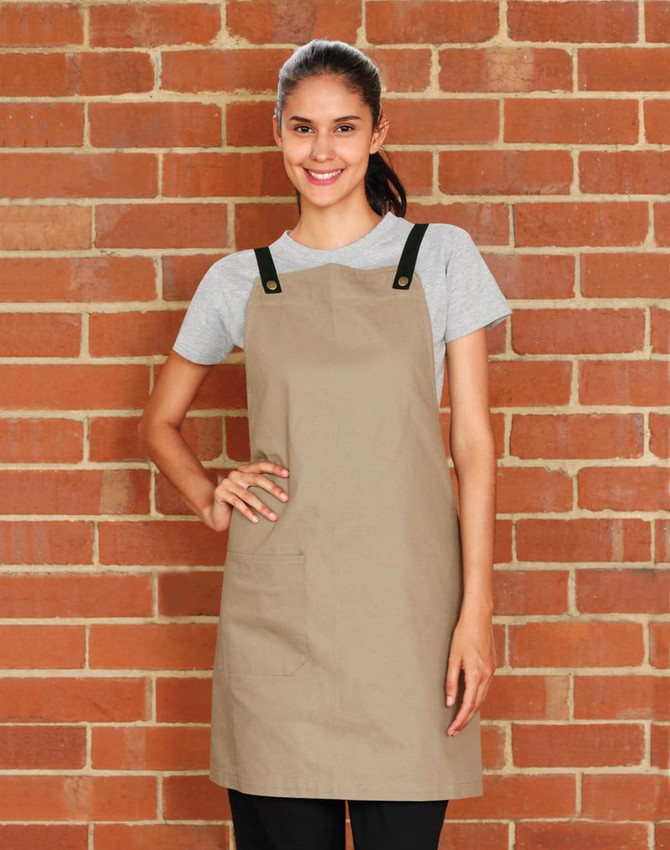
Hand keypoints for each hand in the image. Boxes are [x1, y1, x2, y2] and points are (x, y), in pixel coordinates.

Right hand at [206, 461, 289, 530]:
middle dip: (273, 489)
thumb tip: (286, 492)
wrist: (217, 513)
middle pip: (257, 479)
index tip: (288, 474)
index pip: (261, 465)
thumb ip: (261, 487)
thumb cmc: (239, 503)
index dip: (274, 468)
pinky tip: (256, 520)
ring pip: (248, 495)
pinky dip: (248, 512)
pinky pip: (237, 503)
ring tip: (274, 517)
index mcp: (245, 470)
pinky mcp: (220, 493)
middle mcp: (236, 474)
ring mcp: (227, 483)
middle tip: (286, 499)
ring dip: (262, 507)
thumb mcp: (250, 492)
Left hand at [444, 612, 496, 735]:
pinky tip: (470, 701)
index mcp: (476, 675)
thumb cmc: (463, 634)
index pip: (468, 705)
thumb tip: (450, 702)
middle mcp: (487, 676)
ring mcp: (492, 671)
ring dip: (472, 710)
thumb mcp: (453, 658)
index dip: (459, 720)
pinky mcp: (492, 666)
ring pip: (482, 698)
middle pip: (476, 705)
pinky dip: (477, 698)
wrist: (479, 618)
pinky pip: (485, 688)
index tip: (451, 730)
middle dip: (465, 720)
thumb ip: (451, 681)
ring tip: (461, 720)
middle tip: (454, 731)